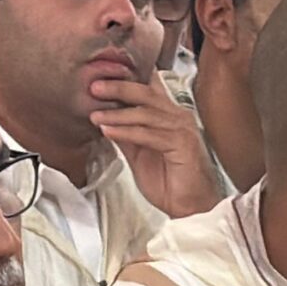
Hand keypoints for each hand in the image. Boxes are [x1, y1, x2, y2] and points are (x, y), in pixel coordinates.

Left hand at [89, 76, 229, 218]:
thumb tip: (105, 119)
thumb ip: (126, 134)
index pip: (148, 88)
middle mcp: (178, 117)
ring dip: (117, 114)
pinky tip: (109, 131)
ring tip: (96, 115)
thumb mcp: (139, 154)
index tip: (100, 78)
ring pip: (145, 113)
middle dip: (118, 87)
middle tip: (95, 87)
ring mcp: (182, 129)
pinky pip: (148, 134)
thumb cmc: (172, 183)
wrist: (191, 207)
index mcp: (170, 115)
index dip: (125, 80)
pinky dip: (126, 132)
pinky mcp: (181, 144)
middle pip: (146, 92)